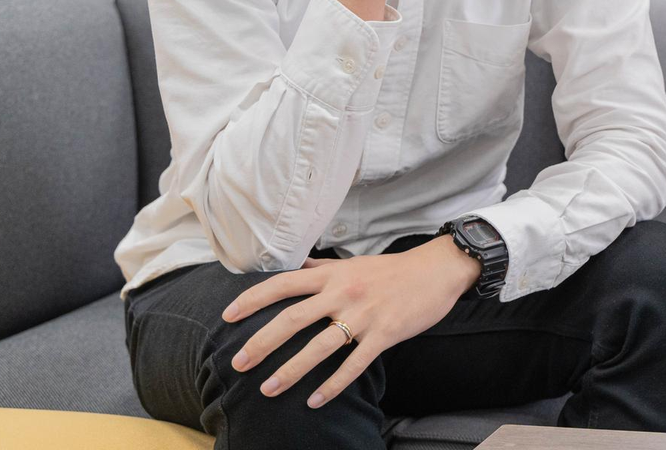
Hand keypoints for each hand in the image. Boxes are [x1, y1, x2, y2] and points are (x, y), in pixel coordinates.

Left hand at [222, 235, 480, 407]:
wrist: (437, 271)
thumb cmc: (393, 270)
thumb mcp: (355, 263)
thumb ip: (324, 268)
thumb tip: (298, 266)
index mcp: (332, 275)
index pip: (284, 285)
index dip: (253, 300)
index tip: (228, 315)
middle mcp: (343, 293)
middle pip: (292, 319)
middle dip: (261, 343)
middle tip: (238, 363)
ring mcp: (363, 315)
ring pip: (319, 347)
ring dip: (290, 370)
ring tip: (267, 390)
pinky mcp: (384, 334)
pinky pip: (353, 364)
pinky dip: (333, 385)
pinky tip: (315, 401)